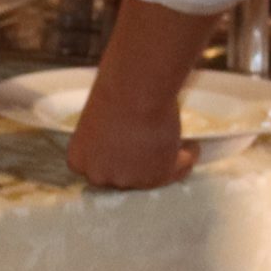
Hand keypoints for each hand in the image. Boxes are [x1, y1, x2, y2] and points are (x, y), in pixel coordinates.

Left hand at [63, 0, 220, 188]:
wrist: (135, 91)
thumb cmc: (113, 95)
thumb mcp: (97, 122)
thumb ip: (104, 141)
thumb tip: (122, 146)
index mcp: (79, 161)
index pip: (99, 170)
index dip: (117, 161)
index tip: (128, 153)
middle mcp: (100, 176)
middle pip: (124, 177)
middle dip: (139, 166)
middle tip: (152, 151)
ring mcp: (129, 180)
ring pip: (153, 175)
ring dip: (165, 160)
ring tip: (176, 145)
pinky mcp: (159, 176)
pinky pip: (178, 170)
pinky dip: (186, 158)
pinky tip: (190, 147)